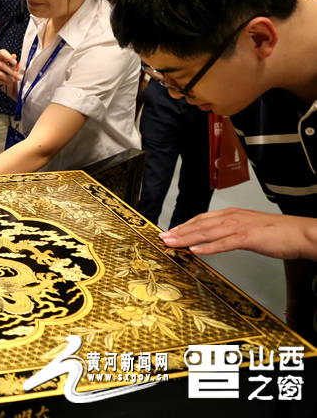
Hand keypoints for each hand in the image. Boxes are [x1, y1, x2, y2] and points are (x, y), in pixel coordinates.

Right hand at [0, 49, 19, 93]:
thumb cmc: (4, 64)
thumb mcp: (9, 61)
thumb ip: (12, 59)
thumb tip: (14, 56)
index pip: (3, 53)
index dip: (9, 57)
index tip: (15, 63)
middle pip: (3, 66)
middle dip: (12, 73)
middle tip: (18, 78)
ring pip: (0, 74)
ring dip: (8, 79)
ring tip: (13, 81)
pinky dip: (3, 82)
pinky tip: (7, 83)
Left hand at [159, 207, 316, 261]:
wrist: (301, 233)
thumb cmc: (278, 233)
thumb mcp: (249, 228)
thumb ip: (231, 232)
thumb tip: (214, 239)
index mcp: (233, 214)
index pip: (202, 219)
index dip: (184, 225)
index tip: (170, 231)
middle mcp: (233, 217)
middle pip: (199, 224)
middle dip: (179, 231)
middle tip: (162, 238)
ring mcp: (240, 226)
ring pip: (207, 232)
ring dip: (187, 238)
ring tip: (172, 243)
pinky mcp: (248, 237)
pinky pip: (224, 243)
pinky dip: (208, 247)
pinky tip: (196, 251)